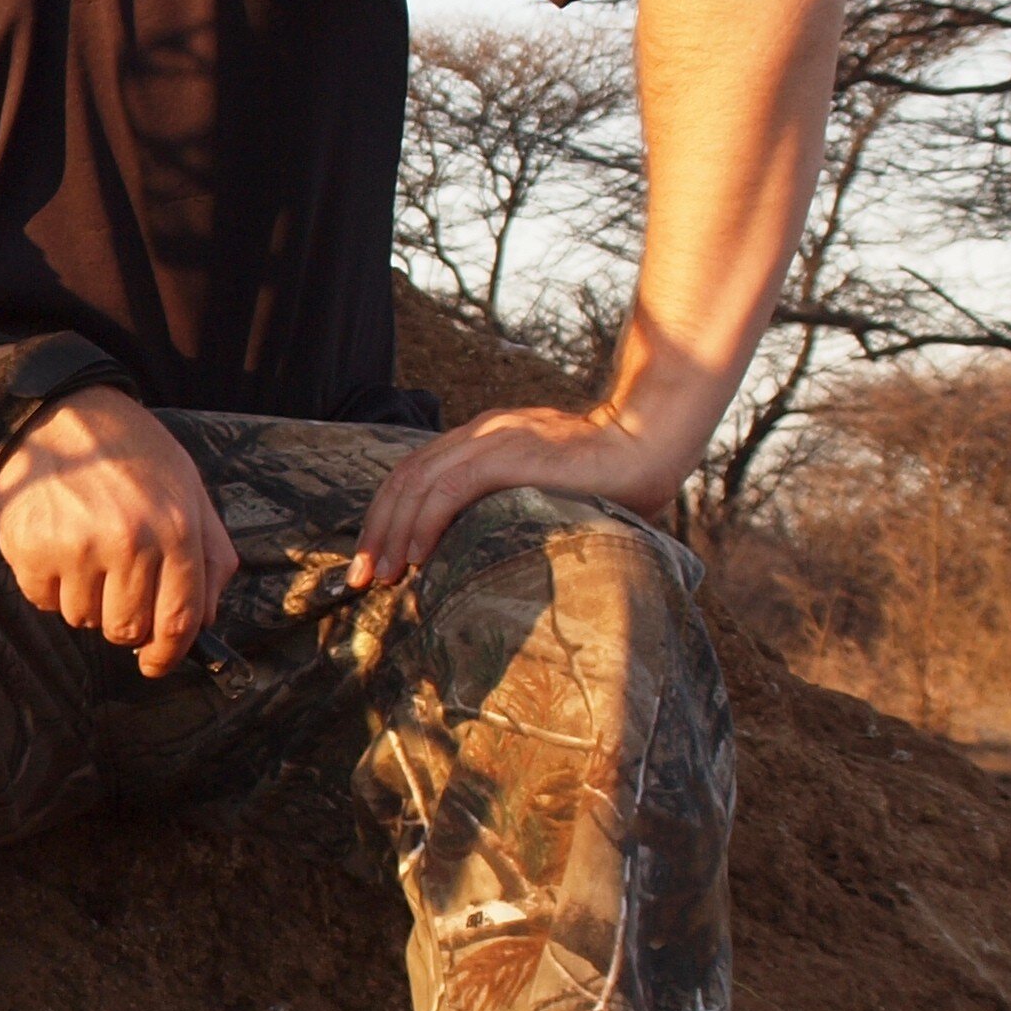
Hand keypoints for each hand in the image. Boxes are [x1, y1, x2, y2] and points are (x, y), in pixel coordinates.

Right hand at [0, 387, 238, 676]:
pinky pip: (43, 601)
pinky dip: (50, 586)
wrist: (56, 411)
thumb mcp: (187, 487)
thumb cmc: (128, 452)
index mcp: (176, 528)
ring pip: (82, 619)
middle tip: (115, 591)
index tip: (156, 663)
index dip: (168, 653)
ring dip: (85, 599)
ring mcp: (77, 547)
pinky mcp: (31, 550)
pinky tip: (56, 547)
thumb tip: (205, 621)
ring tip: (84, 553)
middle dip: (123, 622)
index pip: (180, 619)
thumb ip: (209, 554)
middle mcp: (130, 541)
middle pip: (127, 629)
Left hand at [350, 402, 691, 585]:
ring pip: (418, 484)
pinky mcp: (509, 454)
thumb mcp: (538, 487)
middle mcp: (479, 433)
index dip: (387, 516)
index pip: (415, 475)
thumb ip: (502, 504)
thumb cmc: (603, 477)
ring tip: (385, 574)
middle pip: (405, 479)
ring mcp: (493, 439)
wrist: (646, 442)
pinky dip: (424, 523)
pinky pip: (449, 489)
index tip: (375, 559)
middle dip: (378, 530)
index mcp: (482, 439)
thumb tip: (471, 551)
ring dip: (393, 532)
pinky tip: (416, 556)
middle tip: (364, 576)